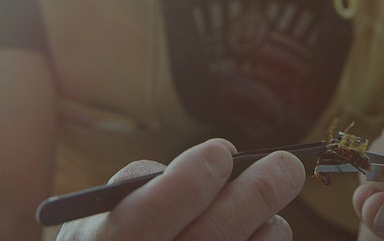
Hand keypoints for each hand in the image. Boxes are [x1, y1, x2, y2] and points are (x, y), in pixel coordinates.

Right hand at [57, 138, 305, 240]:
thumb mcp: (97, 218)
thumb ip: (141, 186)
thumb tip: (218, 156)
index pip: (150, 214)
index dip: (191, 180)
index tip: (222, 151)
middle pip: (214, 236)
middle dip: (257, 193)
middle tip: (286, 165)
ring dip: (266, 221)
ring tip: (266, 197)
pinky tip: (261, 228)